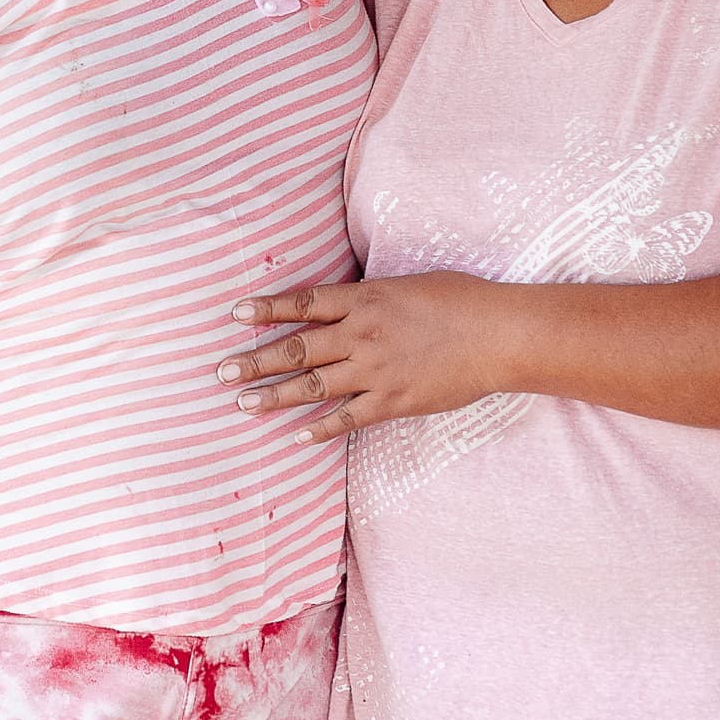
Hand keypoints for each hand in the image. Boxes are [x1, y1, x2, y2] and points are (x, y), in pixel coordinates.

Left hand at [221, 274, 510, 441]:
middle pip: (297, 348)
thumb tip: (343, 305)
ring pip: (313, 385)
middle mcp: (362, 335)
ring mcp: (375, 371)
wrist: (497, 335)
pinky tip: (296, 434)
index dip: (268, 309)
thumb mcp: (406, 285)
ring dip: (274, 395)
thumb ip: (370, 298)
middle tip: (222, 371)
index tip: (237, 313)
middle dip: (255, 360)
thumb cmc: (459, 300)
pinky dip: (320, 427)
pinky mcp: (393, 401)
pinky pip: (348, 418)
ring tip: (243, 402)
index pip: (303, 303)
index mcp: (365, 300)